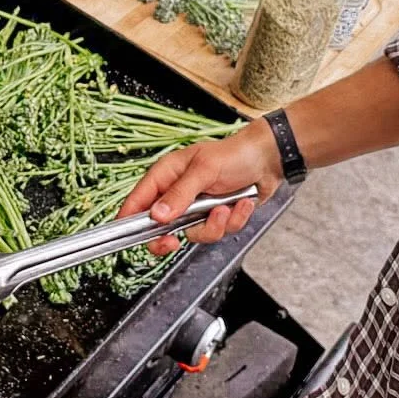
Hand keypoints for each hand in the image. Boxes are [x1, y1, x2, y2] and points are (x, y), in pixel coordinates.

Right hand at [119, 122, 282, 255]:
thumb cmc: (234, 155)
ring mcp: (196, 208)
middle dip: (171, 237)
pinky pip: (216, 232)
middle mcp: (178, 194)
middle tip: (174, 243)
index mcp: (166, 176)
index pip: (139, 201)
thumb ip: (180, 194)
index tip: (130, 237)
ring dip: (213, 225)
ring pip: (193, 234)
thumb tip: (157, 215)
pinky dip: (232, 220)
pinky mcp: (215, 217)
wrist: (268, 160)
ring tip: (225, 207)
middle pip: (160, 227)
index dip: (130, 220)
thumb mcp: (204, 171)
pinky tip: (241, 203)